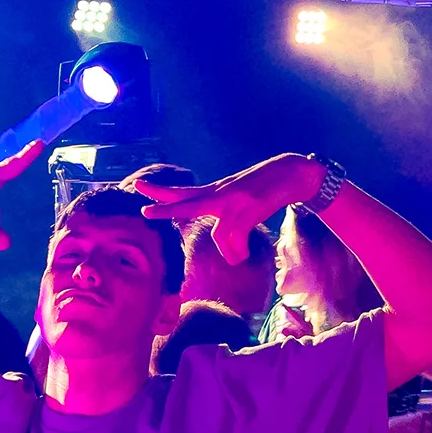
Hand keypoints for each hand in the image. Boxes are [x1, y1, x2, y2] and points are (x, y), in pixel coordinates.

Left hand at [134, 154, 321, 262]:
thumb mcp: (240, 199)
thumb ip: (226, 215)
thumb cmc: (265, 189)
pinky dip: (239, 251)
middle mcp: (221, 195)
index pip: (183, 192)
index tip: (139, 187)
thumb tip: (226, 246)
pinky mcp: (250, 208)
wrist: (292, 174)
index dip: (161, 192)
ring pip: (219, 235)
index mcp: (217, 192)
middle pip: (188, 204)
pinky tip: (244, 254)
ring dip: (230, 253)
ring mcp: (235, 201)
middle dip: (166, 209)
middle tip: (145, 211)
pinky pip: (237, 239)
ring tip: (238, 258)